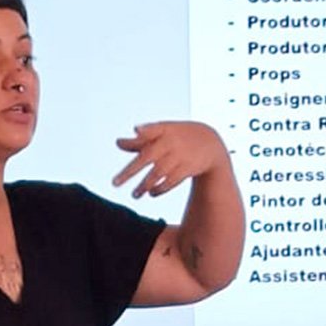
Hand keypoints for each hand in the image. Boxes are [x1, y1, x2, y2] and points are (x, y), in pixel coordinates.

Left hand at [114, 121, 228, 198]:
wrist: (210, 143)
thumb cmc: (179, 136)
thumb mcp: (163, 132)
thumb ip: (142, 139)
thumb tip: (118, 143)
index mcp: (163, 131)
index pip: (150, 131)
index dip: (143, 131)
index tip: (128, 136)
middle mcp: (170, 143)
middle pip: (147, 157)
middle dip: (130, 171)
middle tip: (114, 184)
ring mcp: (179, 156)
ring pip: (158, 173)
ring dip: (145, 185)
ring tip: (134, 195)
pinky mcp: (187, 168)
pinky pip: (172, 181)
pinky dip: (161, 188)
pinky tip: (151, 193)